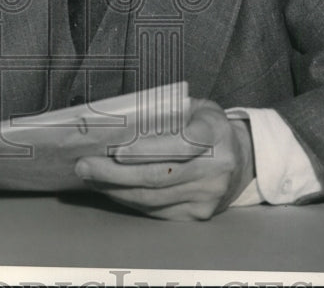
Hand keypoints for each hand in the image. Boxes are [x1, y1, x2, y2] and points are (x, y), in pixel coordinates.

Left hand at [73, 98, 254, 220]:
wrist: (239, 158)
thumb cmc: (206, 126)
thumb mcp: (193, 108)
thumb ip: (163, 113)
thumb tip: (118, 124)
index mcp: (214, 134)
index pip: (178, 146)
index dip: (145, 151)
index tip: (115, 151)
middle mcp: (215, 169)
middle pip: (158, 177)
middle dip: (115, 173)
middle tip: (85, 165)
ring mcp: (207, 197)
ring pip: (152, 198)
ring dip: (116, 189)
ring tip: (91, 177)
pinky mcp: (197, 215)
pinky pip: (156, 210)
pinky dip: (129, 200)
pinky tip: (111, 189)